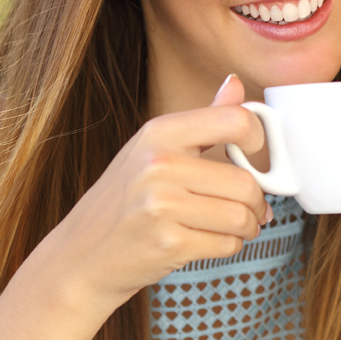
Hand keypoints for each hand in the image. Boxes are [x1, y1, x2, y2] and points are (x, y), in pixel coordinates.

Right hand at [36, 75, 271, 307]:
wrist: (81, 255)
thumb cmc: (125, 200)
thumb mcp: (154, 148)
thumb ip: (203, 118)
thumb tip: (236, 84)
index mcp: (160, 132)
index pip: (235, 121)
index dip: (258, 140)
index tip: (255, 156)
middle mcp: (160, 164)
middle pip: (246, 182)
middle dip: (257, 202)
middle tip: (251, 208)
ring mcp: (162, 205)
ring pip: (241, 216)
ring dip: (247, 227)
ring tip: (233, 226)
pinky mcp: (168, 243)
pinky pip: (228, 244)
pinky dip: (229, 246)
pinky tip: (210, 241)